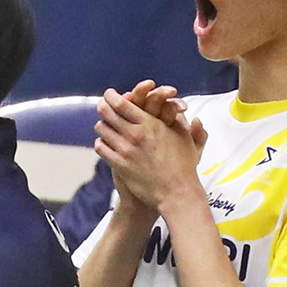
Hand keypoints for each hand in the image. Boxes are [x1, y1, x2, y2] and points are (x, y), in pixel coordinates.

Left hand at [95, 86, 204, 213]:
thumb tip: (181, 109)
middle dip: (103, 107)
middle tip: (103, 106)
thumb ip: (179, 120)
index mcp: (150, 124)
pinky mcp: (119, 165)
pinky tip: (106, 143)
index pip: (122, 104)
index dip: (111, 96)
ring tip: (105, 125)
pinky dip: (101, 142)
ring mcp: (125, 150)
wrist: (176, 192)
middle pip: (107, 113)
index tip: (109, 94)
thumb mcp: (185, 137)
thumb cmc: (184, 166)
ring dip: (102, 125)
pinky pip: (101, 148)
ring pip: (102, 129)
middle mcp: (135, 135)